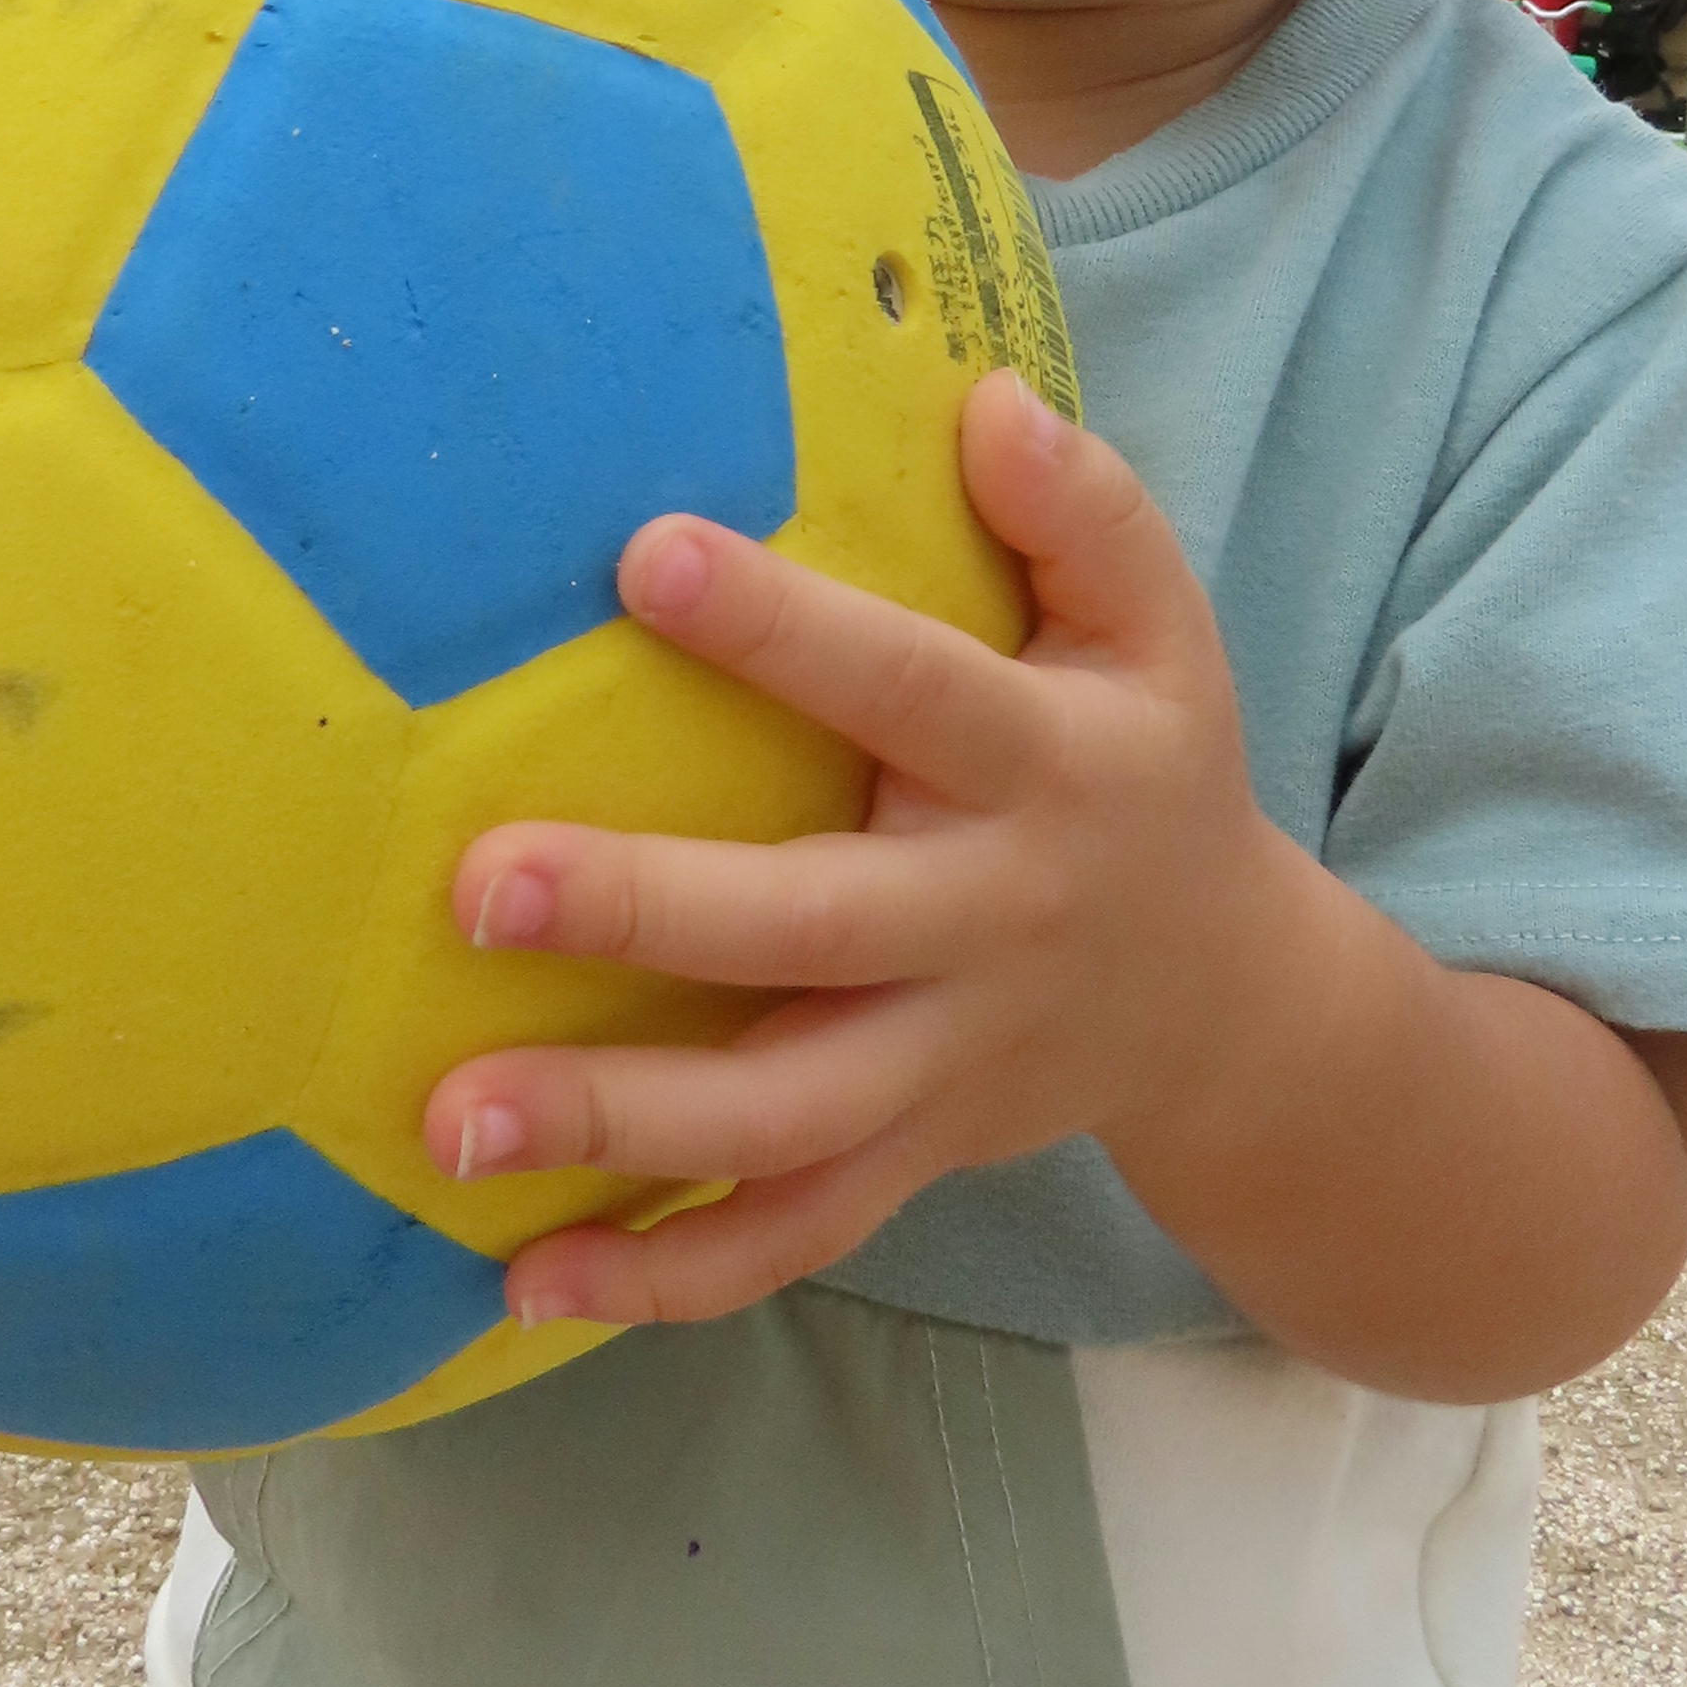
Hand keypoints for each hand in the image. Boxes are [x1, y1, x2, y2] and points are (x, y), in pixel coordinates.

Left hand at [427, 374, 1286, 1326]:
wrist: (1232, 1005)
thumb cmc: (1146, 770)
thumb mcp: (1162, 629)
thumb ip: (1086, 513)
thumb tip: (988, 405)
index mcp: (1051, 770)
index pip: (912, 690)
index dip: (787, 631)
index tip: (644, 555)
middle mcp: (993, 928)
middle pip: (816, 932)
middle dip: (649, 913)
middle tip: (482, 883)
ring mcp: (945, 1067)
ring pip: (781, 1123)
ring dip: (616, 1128)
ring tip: (455, 1118)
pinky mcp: (907, 1159)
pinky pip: (783, 1239)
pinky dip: (661, 1276)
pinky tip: (519, 1280)